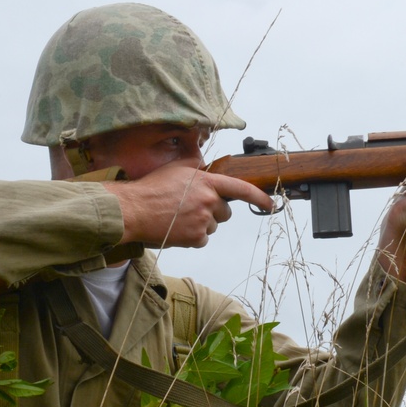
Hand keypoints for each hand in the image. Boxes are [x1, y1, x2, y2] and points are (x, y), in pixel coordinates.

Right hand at [104, 166, 273, 247]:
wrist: (133, 210)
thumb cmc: (151, 188)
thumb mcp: (176, 169)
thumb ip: (196, 168)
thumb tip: (204, 167)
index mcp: (207, 182)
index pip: (242, 189)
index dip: (260, 198)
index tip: (271, 204)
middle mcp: (209, 201)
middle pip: (226, 212)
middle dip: (214, 211)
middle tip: (192, 208)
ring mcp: (203, 221)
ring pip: (213, 226)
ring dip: (201, 223)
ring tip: (179, 217)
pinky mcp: (196, 238)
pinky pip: (203, 239)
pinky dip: (192, 236)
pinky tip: (177, 227)